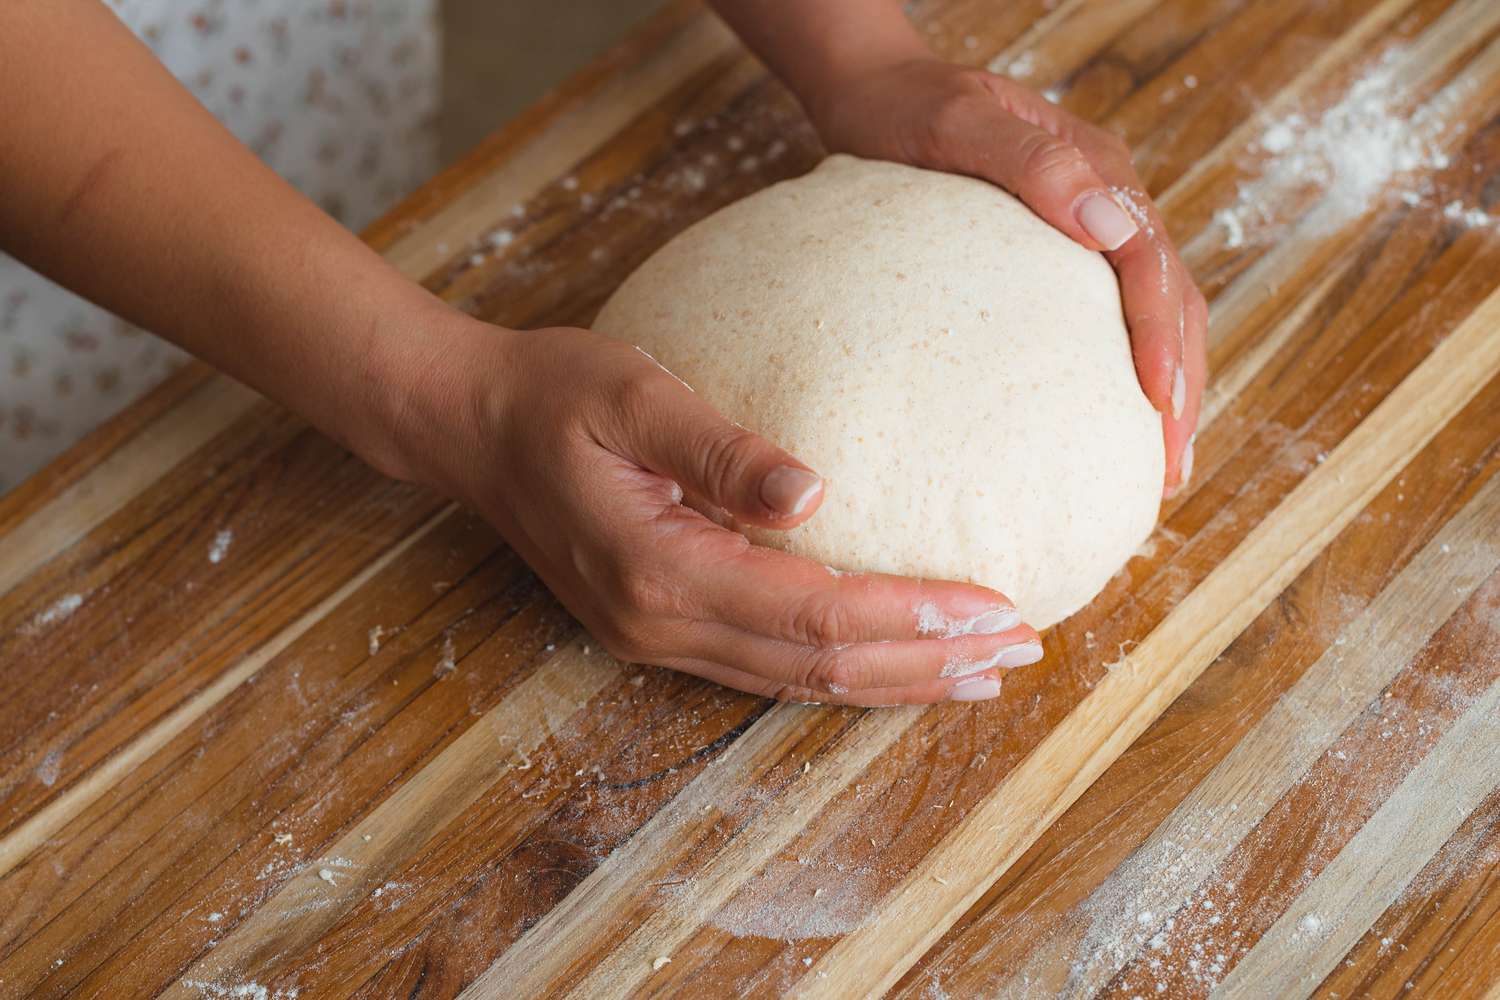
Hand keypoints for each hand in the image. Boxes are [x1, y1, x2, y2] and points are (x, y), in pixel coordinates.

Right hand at [395, 318, 1042, 705]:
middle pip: (819, 669)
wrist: (471, 428)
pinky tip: (896, 659)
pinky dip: (846, 668)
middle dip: (927, 666)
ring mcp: (658, 636)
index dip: (910, 619)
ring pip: (799, 682)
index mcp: (659, 569)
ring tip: (984, 671)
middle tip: (1023, 651)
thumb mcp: (631, 393)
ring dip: (897, 680)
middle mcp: (661, 624)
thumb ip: (717, 446)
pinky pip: (772, 666)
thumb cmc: (551, 394)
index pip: (813, 614)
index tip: (998, 607)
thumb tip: (812, 491)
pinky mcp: (662, 626)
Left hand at [805, 58, 1205, 495]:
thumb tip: (1109, 223)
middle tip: (1169, 467)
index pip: (1151, 264)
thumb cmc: (908, 111)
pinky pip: (1105, 318)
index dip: (1162, 338)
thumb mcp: (961, 124)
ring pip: (1151, 316)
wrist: (875, 98)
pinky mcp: (1056, 258)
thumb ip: (1034, 164)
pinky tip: (1109, 425)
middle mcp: (1106, 201)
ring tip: (1161, 466)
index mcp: (1098, 171)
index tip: (1160, 405)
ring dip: (1165, 389)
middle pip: (1170, 301)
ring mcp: (1085, 231)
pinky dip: (1120, 373)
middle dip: (1179, 386)